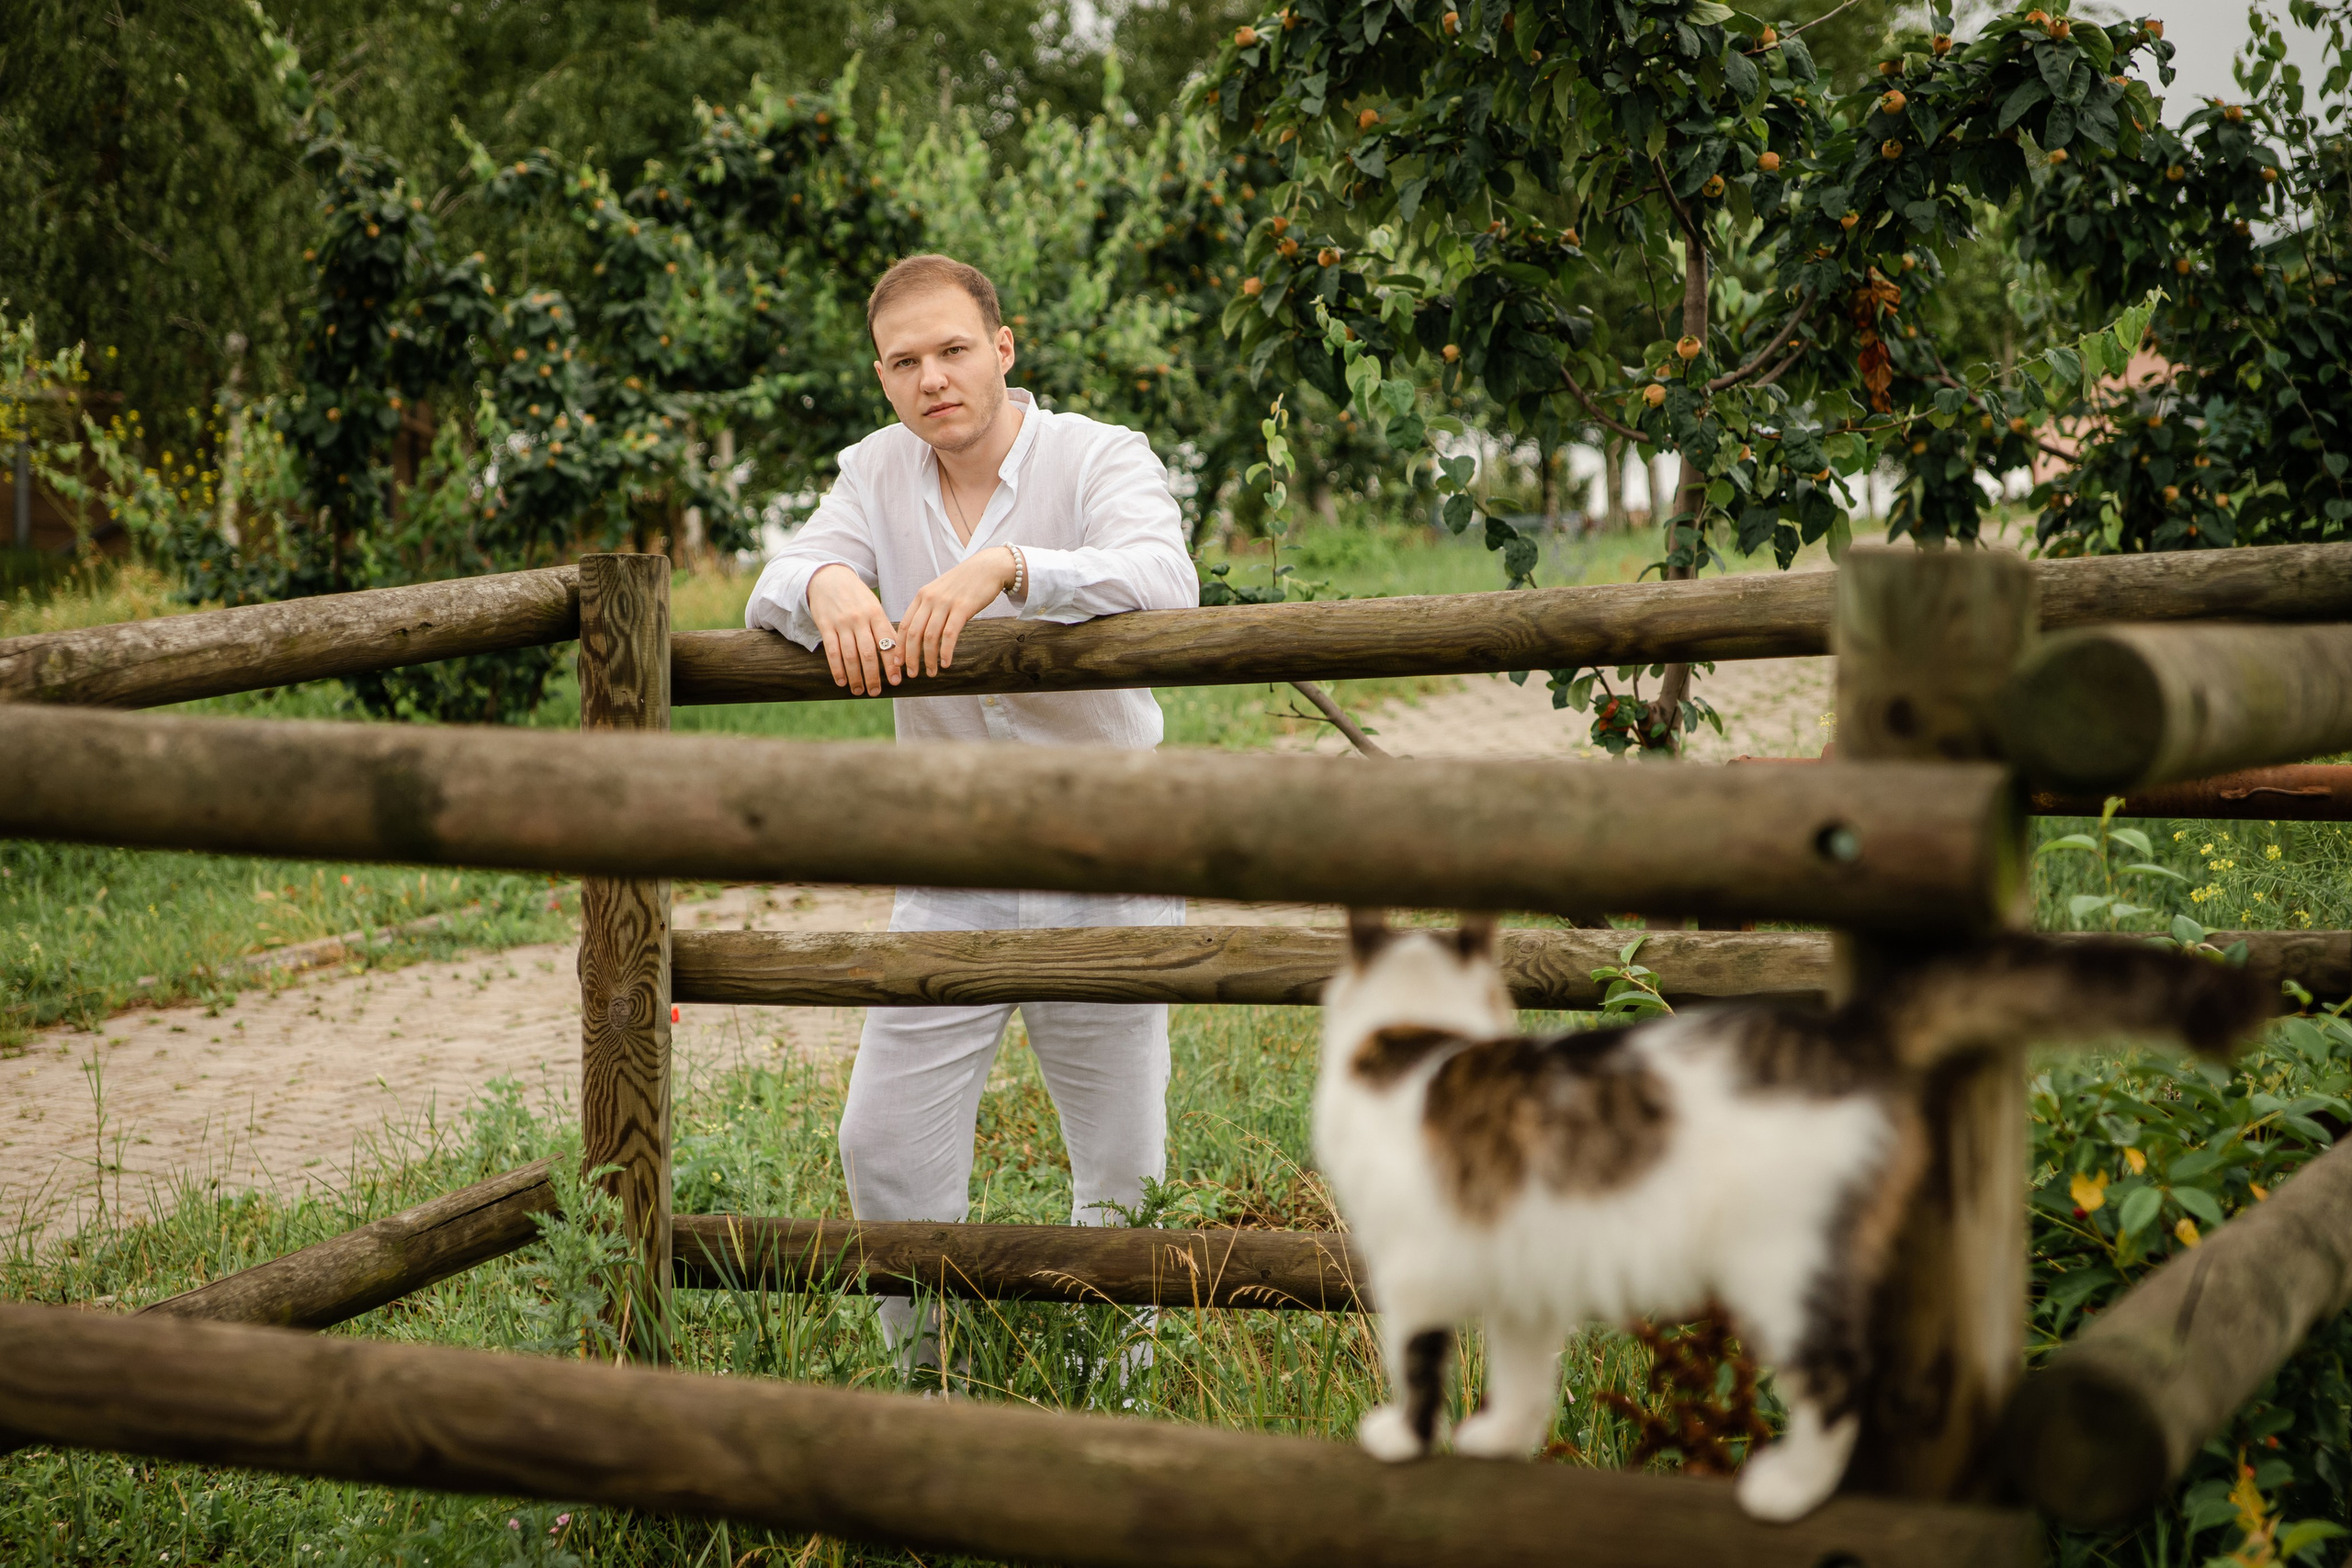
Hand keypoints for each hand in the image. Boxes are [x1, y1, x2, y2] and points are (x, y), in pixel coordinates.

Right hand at [806, 563, 901, 695]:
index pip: (887, 643)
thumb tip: (898, 654)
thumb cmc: (857, 597)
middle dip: (873, 676)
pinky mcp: (825, 626)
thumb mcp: (874, 607)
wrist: (829, 578)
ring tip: (859, 691)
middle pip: (868, 653)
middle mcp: (860, 619)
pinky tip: (841, 681)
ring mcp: (842, 623)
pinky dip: (837, 669)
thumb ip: (884, 628)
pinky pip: (832, 651)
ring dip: (855, 677)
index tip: (895, 681)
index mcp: (876, 614)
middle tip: (876, 692)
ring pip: (850, 655)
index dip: (892, 664)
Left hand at [897, 547, 1017, 678]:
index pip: (905, 625)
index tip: (898, 663)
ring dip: (928, 658)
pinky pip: (949, 634)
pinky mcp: (962, 608)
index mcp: (922, 596)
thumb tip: (920, 632)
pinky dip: (946, 651)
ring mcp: (945, 603)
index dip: (899, 646)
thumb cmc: (964, 583)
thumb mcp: (940, 592)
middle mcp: (930, 599)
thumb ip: (929, 608)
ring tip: (931, 672)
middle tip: (911, 674)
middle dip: (910, 657)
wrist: (987, 567)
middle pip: (914, 633)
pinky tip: (946, 663)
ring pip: (930, 636)